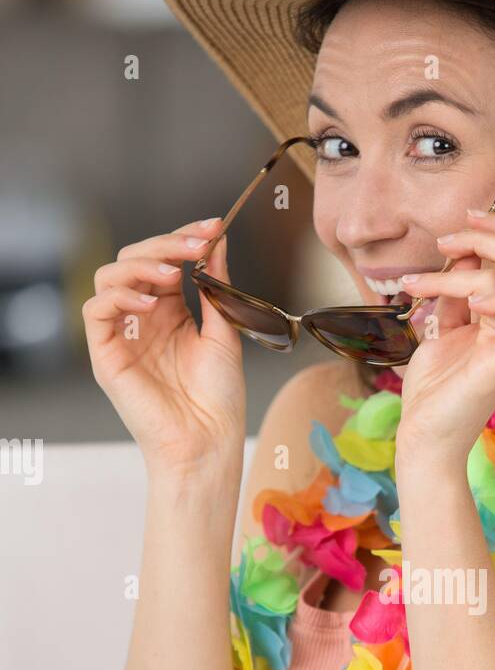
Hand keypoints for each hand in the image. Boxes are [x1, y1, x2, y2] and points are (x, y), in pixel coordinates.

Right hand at [82, 218, 245, 477]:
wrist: (207, 442)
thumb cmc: (218, 398)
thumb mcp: (224, 332)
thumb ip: (216, 286)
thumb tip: (218, 242)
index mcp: (170, 313)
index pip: (164, 261)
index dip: (184, 239)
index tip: (213, 228)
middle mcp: (142, 319)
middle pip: (135, 260)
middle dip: (167, 244)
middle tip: (198, 243)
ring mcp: (122, 335)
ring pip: (110, 276)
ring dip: (142, 265)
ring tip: (173, 274)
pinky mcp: (106, 355)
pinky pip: (95, 310)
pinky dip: (121, 297)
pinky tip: (152, 305)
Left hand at [395, 208, 494, 466]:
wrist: (426, 433)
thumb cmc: (434, 389)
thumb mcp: (442, 326)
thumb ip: (455, 292)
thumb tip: (463, 252)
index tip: (463, 219)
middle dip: (491, 231)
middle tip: (448, 235)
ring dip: (463, 261)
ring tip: (420, 280)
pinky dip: (476, 288)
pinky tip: (449, 301)